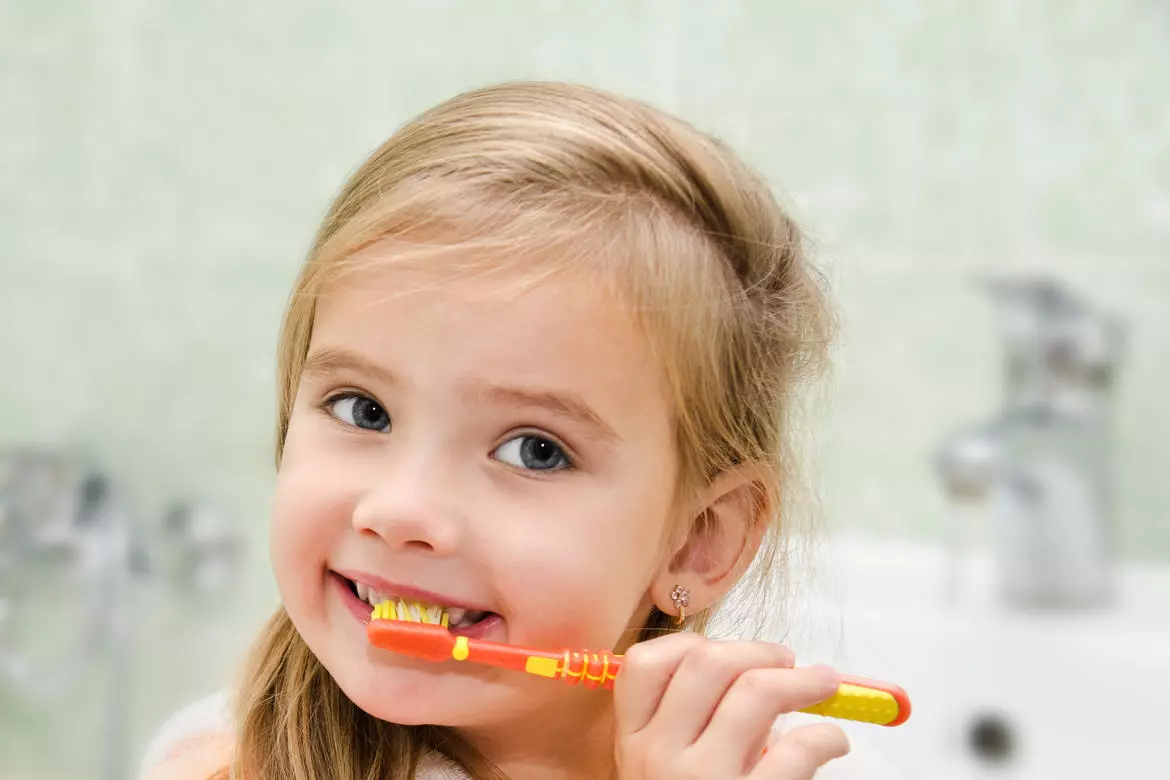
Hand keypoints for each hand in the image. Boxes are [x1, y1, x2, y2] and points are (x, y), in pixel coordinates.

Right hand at [614, 633, 849, 778]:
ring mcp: (702, 779)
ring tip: (822, 684)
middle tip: (786, 659)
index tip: (720, 649)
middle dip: (757, 650)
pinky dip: (826, 736)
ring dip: (802, 680)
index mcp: (633, 745)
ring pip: (755, 691)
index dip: (688, 645)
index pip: (644, 666)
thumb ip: (687, 728)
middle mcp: (659, 757)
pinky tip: (832, 742)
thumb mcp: (663, 776)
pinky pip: (797, 748)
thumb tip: (754, 673)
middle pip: (707, 663)